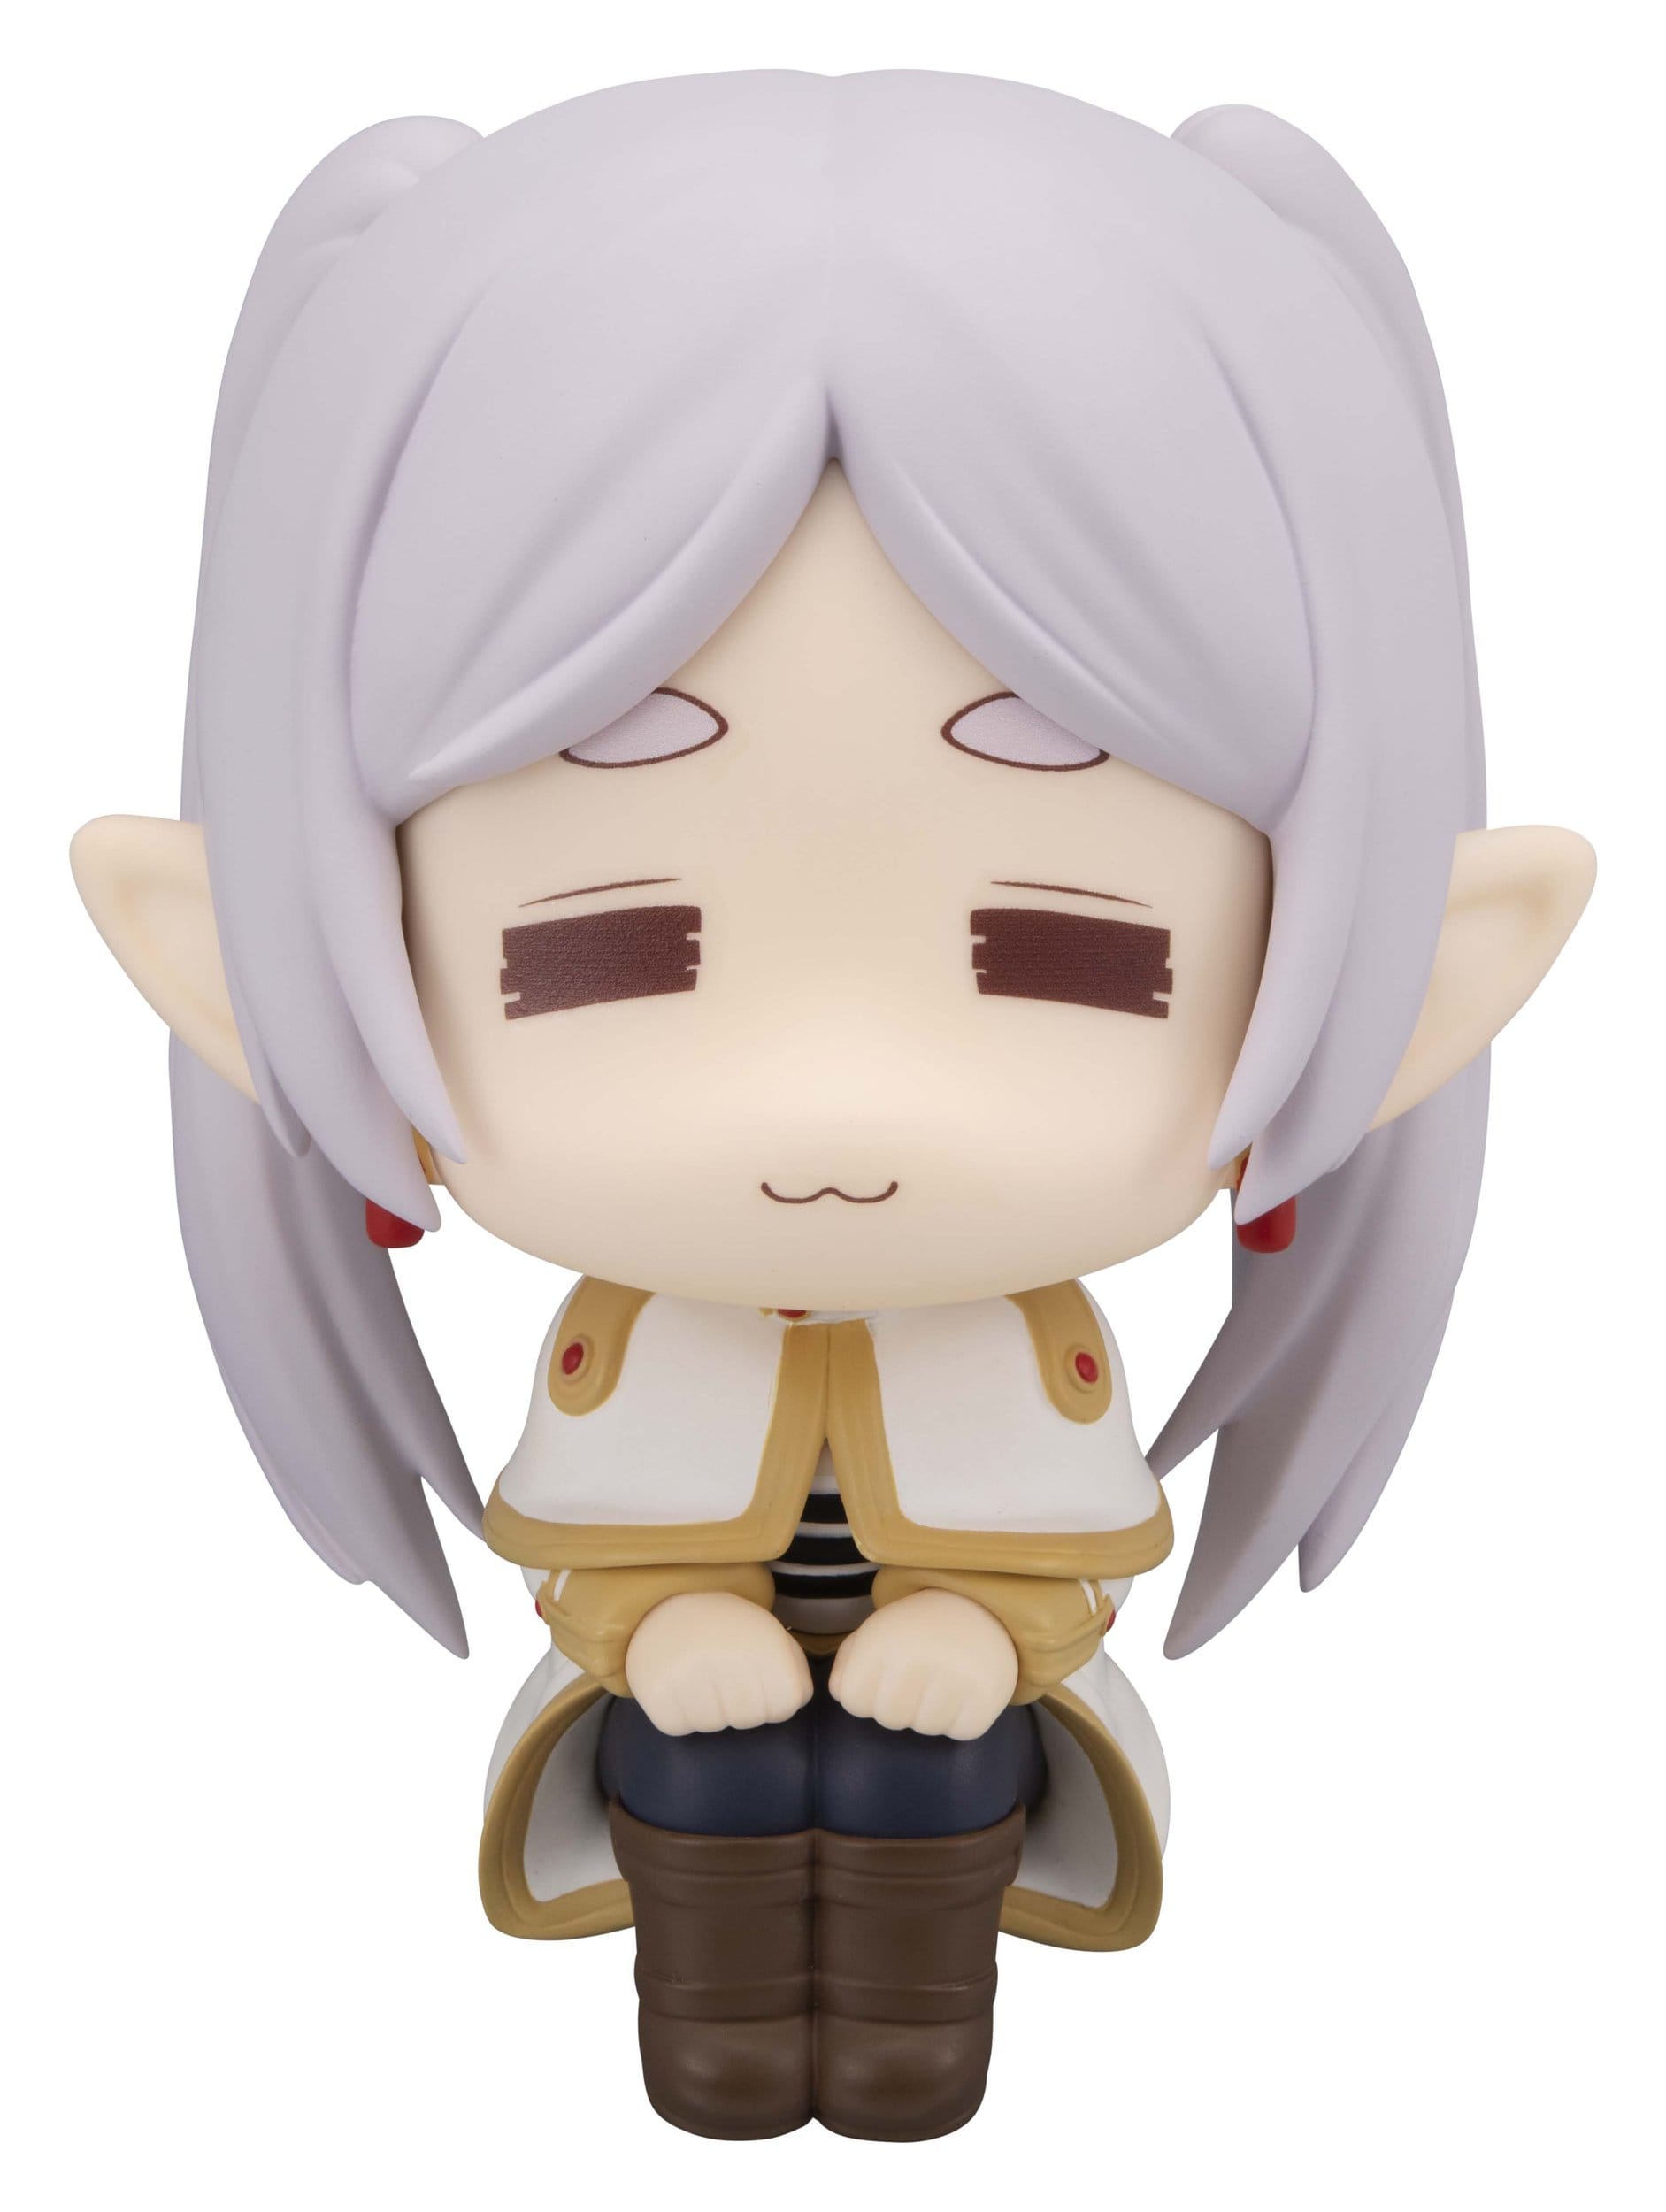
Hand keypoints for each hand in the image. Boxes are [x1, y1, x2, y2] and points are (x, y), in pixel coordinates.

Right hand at [624, 1591, 812, 1734]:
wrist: (667, 1605)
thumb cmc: (729, 1630)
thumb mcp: (772, 1636)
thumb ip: (796, 1670)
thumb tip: (794, 1702)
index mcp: (764, 1642)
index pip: (787, 1705)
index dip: (774, 1699)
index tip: (758, 1678)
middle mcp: (729, 1656)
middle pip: (750, 1719)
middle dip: (741, 1707)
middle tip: (724, 1675)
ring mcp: (689, 1673)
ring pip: (714, 1727)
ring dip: (709, 1711)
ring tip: (700, 1677)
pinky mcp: (656, 1688)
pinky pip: (677, 1727)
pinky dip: (679, 1715)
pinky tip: (678, 1687)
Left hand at [829, 1589, 1018, 1739]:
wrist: (977, 1605)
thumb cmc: (914, 1629)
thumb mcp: (873, 1633)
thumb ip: (845, 1665)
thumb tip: (842, 1695)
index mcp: (882, 1639)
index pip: (853, 1701)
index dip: (866, 1695)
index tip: (883, 1677)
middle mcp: (918, 1656)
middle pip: (889, 1719)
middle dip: (899, 1706)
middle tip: (916, 1680)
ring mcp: (956, 1675)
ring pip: (925, 1728)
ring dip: (930, 1713)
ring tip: (941, 1682)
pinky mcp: (988, 1693)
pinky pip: (961, 1731)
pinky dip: (960, 1719)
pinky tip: (963, 1692)